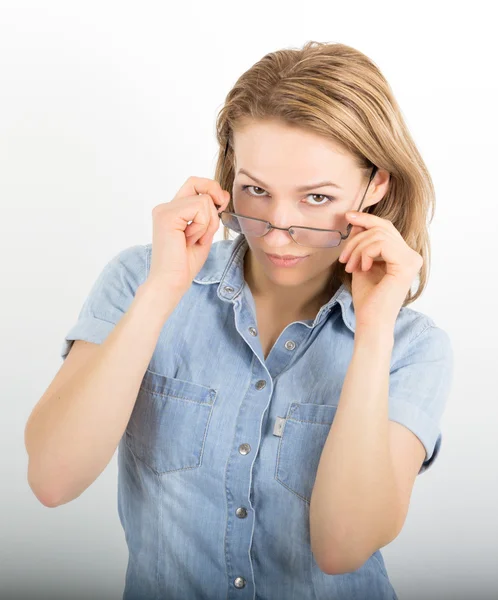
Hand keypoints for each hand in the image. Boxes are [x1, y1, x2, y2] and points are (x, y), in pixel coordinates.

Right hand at [147, 176, 230, 295]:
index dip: (212, 190)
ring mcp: (164, 210)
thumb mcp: (204, 233)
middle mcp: (166, 207)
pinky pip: (199, 208)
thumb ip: (210, 214)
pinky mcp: (167, 216)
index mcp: (173, 211)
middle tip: (215, 217)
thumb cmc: (185, 264)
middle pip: (197, 183)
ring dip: (208, 224)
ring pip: (203, 200)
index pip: (195, 185)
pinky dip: (202, 226)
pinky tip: (190, 240)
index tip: (221, 206)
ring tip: (194, 240)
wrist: (172, 282)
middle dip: (214, 196)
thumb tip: (221, 195)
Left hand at [338, 211, 422, 331]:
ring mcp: (412, 259)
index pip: (386, 228)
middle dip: (356, 240)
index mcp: (403, 255)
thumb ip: (363, 243)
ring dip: (357, 249)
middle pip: (381, 228)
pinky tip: (363, 268)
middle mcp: (412, 256)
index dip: (367, 219)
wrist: (371, 321)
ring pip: (379, 235)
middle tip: (344, 258)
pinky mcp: (406, 264)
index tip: (348, 216)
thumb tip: (357, 222)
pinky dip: (365, 254)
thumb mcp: (362, 263)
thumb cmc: (367, 298)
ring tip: (350, 266)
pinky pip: (381, 244)